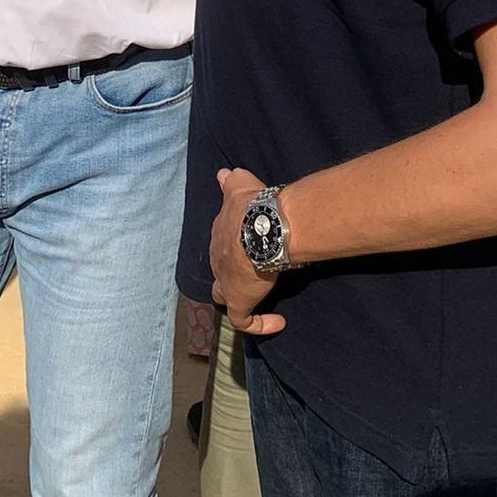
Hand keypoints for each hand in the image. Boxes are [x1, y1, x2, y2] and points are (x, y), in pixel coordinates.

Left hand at [209, 167, 287, 336]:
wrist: (260, 227)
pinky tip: (279, 321)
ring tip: (260, 297)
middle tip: (255, 274)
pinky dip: (259, 323)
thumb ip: (232, 180)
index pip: (222, 244)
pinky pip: (243, 321)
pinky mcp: (239, 302)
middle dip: (232, 273)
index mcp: (220, 235)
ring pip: (224, 296)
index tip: (253, 248)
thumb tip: (223, 172)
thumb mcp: (240, 185)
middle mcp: (217, 260)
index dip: (233, 247)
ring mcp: (226, 283)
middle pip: (219, 271)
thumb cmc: (252, 206)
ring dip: (239, 297)